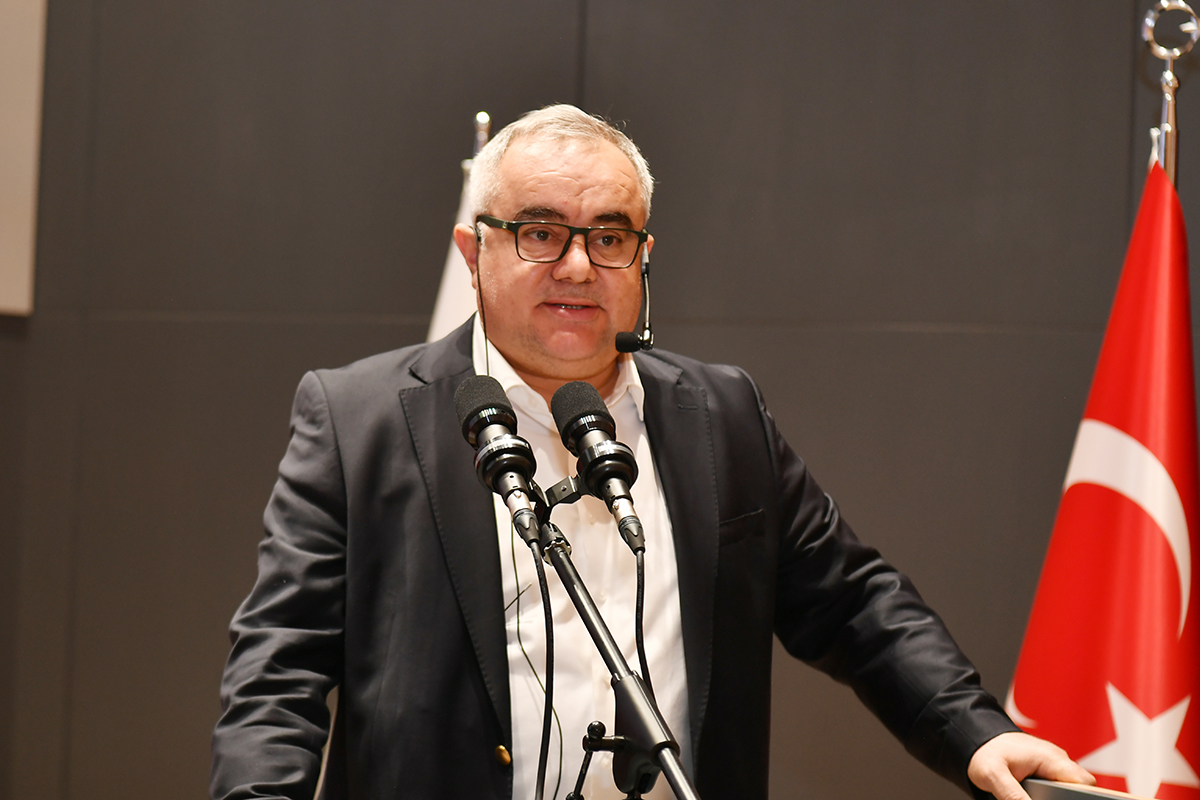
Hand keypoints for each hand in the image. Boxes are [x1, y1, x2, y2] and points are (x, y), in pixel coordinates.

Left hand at [967, 731, 1094, 799]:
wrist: (977, 738)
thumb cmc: (985, 752)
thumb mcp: (994, 776)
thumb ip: (1013, 796)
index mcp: (1050, 758)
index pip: (1084, 781)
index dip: (1084, 797)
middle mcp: (1055, 760)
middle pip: (1077, 787)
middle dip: (1068, 798)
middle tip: (1047, 799)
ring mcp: (1050, 765)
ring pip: (1066, 787)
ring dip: (1058, 796)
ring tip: (1039, 796)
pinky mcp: (1043, 771)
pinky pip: (1055, 786)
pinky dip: (1050, 794)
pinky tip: (1036, 797)